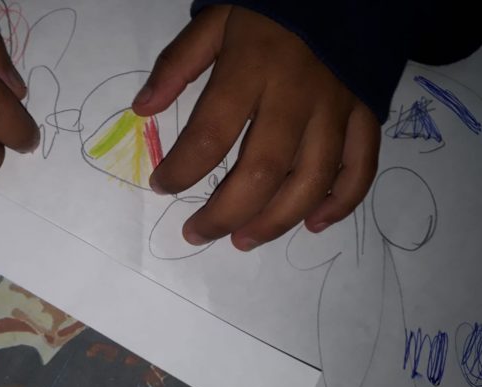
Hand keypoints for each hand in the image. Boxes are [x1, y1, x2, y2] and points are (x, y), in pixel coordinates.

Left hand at [133, 6, 379, 250]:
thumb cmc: (271, 4)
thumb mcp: (216, 19)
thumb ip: (178, 64)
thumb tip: (141, 109)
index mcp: (250, 70)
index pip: (210, 134)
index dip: (181, 169)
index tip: (162, 186)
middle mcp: (295, 96)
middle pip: (263, 172)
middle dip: (225, 214)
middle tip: (197, 234)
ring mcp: (336, 108)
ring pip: (311, 180)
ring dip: (276, 221)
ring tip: (243, 241)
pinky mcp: (365, 114)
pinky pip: (360, 167)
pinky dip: (341, 203)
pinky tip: (313, 224)